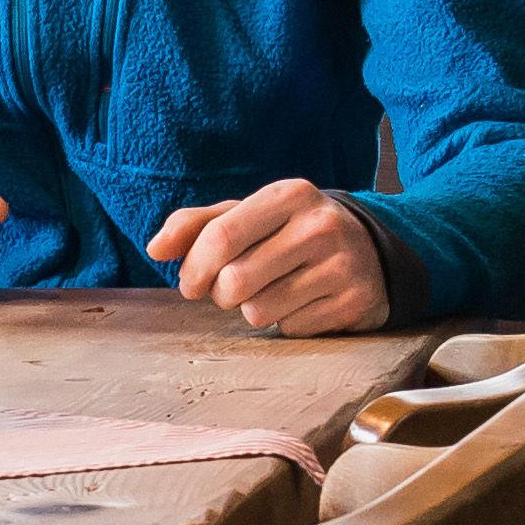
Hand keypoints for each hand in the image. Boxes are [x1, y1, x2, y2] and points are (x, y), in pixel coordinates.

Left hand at [151, 181, 396, 335]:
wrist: (370, 251)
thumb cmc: (291, 233)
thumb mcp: (251, 216)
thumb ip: (198, 225)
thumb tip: (155, 248)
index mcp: (289, 195)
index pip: (220, 236)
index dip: (193, 268)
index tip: (189, 284)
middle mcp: (319, 226)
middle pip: (234, 281)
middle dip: (222, 294)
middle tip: (234, 288)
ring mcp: (341, 265)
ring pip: (259, 311)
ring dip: (253, 310)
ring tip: (272, 292)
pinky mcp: (353, 302)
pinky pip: (291, 329)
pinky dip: (287, 323)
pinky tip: (303, 303)